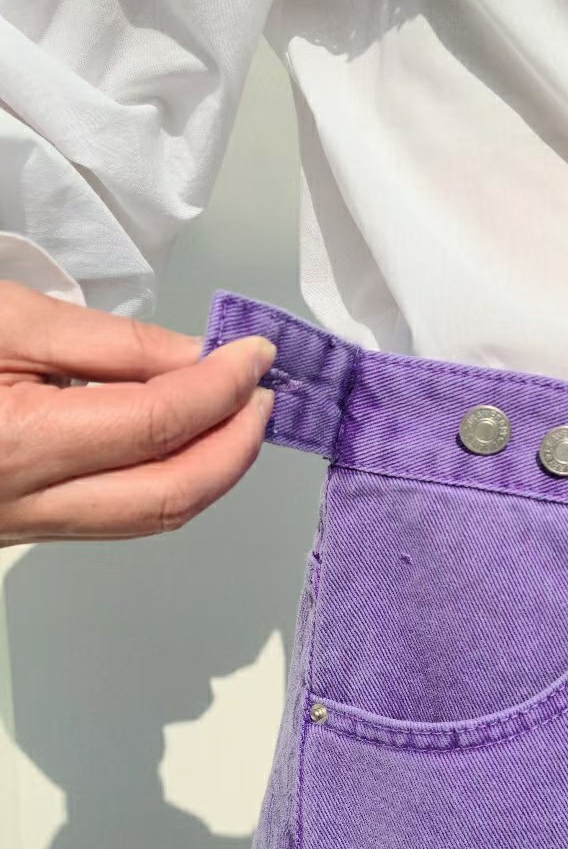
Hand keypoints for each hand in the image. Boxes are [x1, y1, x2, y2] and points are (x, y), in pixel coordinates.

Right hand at [0, 280, 276, 544]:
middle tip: (261, 395)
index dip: (220, 387)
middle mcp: (24, 505)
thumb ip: (114, 343)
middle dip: (234, 446)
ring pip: (150, 517)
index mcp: (15, 442)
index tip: (254, 355)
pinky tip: (188, 440)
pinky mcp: (29, 528)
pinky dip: (171, 479)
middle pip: (167, 496)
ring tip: (236, 415)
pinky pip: (120, 516)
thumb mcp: (12, 321)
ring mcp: (26, 526)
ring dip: (210, 469)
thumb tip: (198, 359)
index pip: (155, 424)